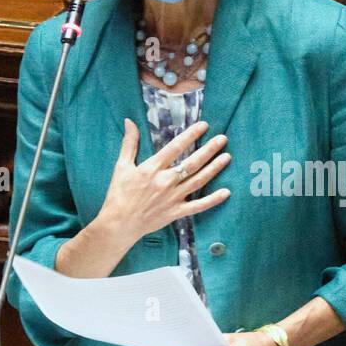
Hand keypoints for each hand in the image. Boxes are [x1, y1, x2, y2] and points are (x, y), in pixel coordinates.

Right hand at [99, 118, 231, 242]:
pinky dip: (213, 200)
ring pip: (198, 180)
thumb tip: (129, 122)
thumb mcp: (122, 166)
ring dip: (214, 168)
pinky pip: (198, 206)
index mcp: (152, 168)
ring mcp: (173, 198)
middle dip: (209, 149)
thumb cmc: (119, 194)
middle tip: (222, 139)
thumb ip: (129, 143)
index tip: (204, 125)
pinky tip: (226, 192)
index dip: (191, 134)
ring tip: (227, 157)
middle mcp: (165, 181)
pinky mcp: (176, 212)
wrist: (119, 224)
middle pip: (192, 162)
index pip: (176, 147)